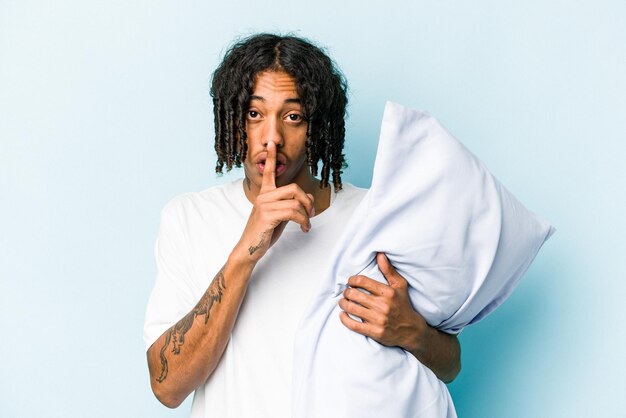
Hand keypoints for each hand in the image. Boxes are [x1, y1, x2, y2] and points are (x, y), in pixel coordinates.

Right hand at [235, 140, 314, 262]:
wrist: (250, 249)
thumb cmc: (264, 232)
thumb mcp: (281, 216)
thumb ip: (292, 204)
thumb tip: (310, 197)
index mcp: (265, 194)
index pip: (269, 172)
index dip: (272, 157)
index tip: (272, 143)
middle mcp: (264, 196)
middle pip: (294, 188)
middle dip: (307, 201)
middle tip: (311, 213)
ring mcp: (264, 205)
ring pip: (296, 202)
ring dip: (306, 215)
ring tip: (306, 224)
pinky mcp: (267, 215)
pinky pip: (293, 212)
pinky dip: (303, 221)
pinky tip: (304, 228)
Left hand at [338, 252, 426, 351]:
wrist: (411, 330)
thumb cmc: (404, 305)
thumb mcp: (400, 285)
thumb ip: (388, 270)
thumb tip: (380, 255)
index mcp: (388, 293)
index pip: (362, 282)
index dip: (352, 280)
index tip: (350, 282)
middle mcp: (382, 306)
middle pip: (354, 295)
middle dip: (346, 292)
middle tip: (346, 292)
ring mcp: (378, 320)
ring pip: (351, 308)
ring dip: (343, 304)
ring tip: (343, 302)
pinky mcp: (374, 332)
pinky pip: (353, 325)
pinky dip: (344, 319)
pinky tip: (343, 314)